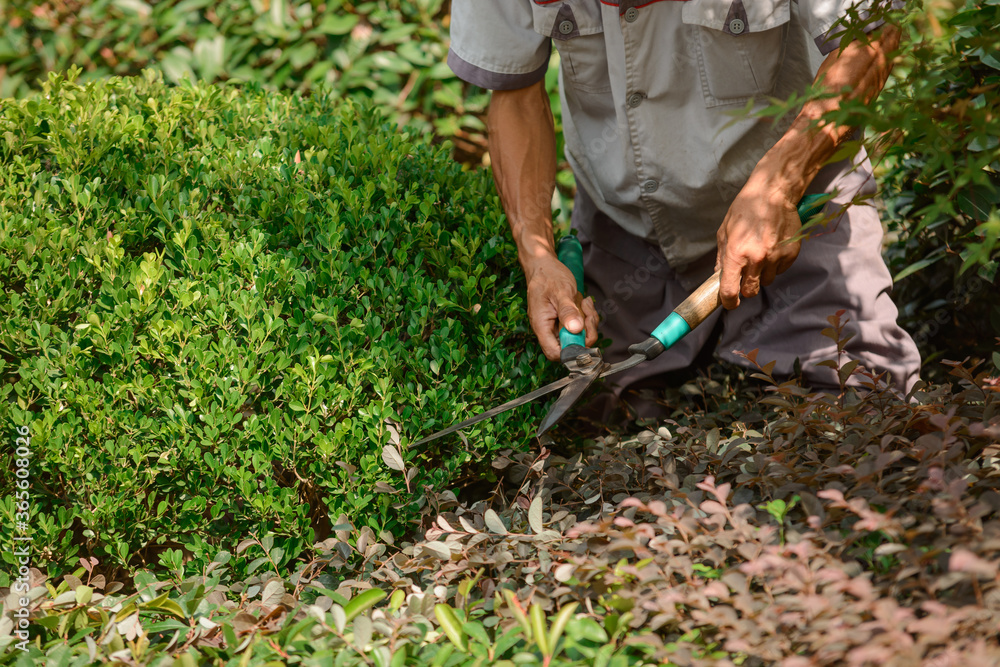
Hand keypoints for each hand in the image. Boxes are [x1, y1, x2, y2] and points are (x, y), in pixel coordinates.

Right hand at [524, 254, 599, 360]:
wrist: (544, 265)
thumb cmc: (548, 276)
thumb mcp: (560, 291)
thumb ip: (567, 311)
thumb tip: (575, 329)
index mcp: (542, 326)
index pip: (555, 353)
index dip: (572, 351)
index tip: (584, 336)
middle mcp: (548, 329)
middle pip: (571, 346)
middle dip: (585, 333)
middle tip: (588, 316)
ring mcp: (557, 325)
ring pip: (579, 336)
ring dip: (588, 322)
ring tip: (585, 304)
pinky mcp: (565, 320)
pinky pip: (581, 326)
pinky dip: (587, 316)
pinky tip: (583, 302)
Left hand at [716, 177, 802, 309]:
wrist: (773, 192)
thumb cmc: (745, 209)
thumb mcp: (725, 231)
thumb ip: (721, 257)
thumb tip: (719, 276)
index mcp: (735, 254)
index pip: (730, 291)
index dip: (728, 302)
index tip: (729, 304)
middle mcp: (756, 259)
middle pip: (750, 292)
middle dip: (746, 289)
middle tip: (745, 277)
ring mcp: (775, 257)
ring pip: (767, 282)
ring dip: (762, 275)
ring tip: (760, 256)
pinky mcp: (791, 254)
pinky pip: (781, 271)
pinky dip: (776, 265)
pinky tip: (772, 248)